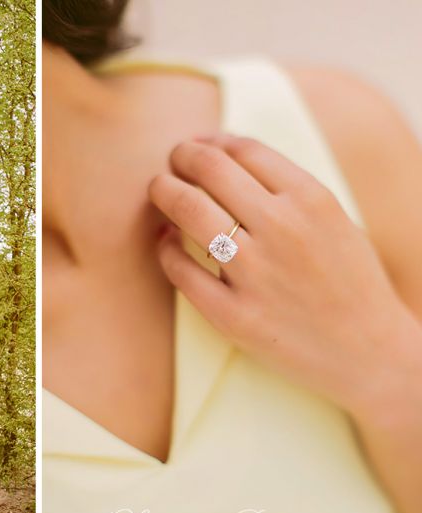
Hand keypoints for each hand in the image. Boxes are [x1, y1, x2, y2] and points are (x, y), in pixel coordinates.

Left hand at [148, 134, 420, 416]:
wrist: (370, 353)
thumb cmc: (348, 281)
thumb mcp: (333, 220)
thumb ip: (285, 189)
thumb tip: (222, 154)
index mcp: (311, 199)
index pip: (243, 150)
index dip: (210, 143)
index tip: (197, 148)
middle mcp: (282, 229)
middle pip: (209, 170)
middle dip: (180, 157)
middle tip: (171, 164)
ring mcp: (256, 273)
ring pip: (187, 210)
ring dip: (163, 192)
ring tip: (159, 191)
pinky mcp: (234, 315)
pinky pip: (181, 269)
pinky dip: (165, 248)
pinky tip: (166, 242)